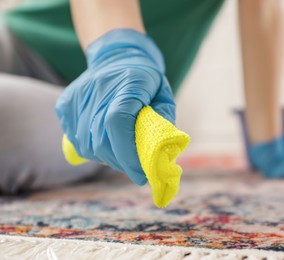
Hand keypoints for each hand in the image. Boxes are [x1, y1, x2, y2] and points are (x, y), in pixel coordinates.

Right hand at [55, 29, 174, 184]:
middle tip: (134, 167)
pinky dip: (91, 147)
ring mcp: (77, 96)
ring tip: (120, 152)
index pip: (117, 122)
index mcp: (128, 83)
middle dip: (120, 162)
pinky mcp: (65, 104)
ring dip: (105, 157)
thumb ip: (164, 125)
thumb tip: (160, 159)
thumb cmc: (147, 82)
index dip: (128, 154)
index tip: (141, 173)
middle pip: (100, 139)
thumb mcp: (164, 97)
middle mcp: (98, 88)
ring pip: (86, 144)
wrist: (118, 58)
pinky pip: (75, 139)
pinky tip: (104, 140)